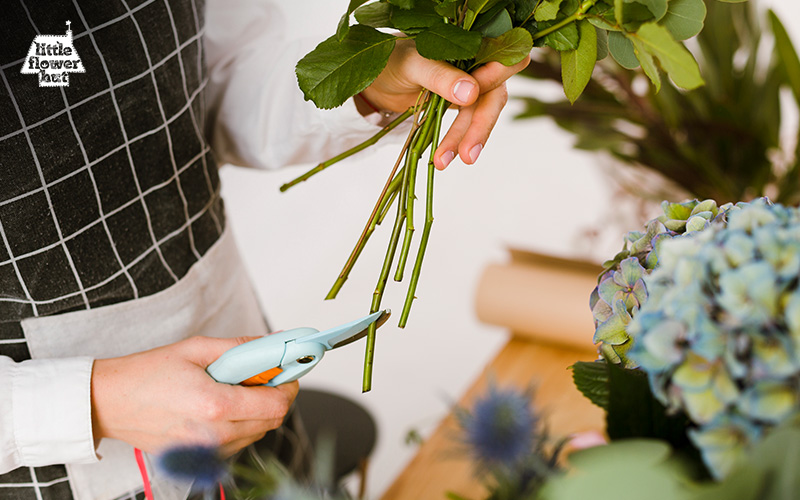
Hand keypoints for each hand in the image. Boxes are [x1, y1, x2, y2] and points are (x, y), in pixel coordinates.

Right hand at [91, 336, 297, 456]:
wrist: (108, 402)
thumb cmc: (147, 373)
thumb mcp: (197, 348)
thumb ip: (242, 348)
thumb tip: (275, 344)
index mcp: (215, 406)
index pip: (276, 405)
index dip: (289, 385)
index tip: (288, 371)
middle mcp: (214, 435)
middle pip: (272, 421)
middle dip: (275, 395)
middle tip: (262, 374)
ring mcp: (206, 451)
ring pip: (257, 433)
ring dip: (257, 410)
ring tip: (234, 388)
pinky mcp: (199, 459)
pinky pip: (237, 442)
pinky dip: (240, 424)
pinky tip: (220, 406)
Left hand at [360, 38, 529, 169]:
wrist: (376, 79)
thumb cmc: (392, 60)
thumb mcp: (412, 65)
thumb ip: (440, 76)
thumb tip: (471, 93)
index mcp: (472, 43)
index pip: (501, 60)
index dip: (493, 80)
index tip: (470, 99)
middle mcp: (478, 64)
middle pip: (495, 95)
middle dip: (481, 126)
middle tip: (467, 154)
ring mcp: (471, 86)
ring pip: (480, 115)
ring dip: (466, 141)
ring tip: (441, 162)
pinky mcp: (461, 106)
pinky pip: (467, 126)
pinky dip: (456, 143)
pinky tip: (442, 158)